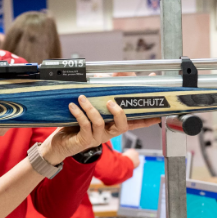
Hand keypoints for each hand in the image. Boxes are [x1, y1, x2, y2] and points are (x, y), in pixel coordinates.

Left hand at [40, 95, 158, 164]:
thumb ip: (103, 91)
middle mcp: (108, 133)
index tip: (158, 112)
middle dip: (119, 112)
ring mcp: (97, 138)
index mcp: (113, 126)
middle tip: (110, 101)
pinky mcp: (84, 141)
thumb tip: (113, 74)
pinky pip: (85, 126)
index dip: (147, 119)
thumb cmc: (76, 124)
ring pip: (100, 123)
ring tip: (82, 98)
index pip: (135, 123)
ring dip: (91, 108)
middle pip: (123, 125)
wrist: (59, 143)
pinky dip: (79, 114)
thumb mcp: (92, 106)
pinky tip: (73, 106)